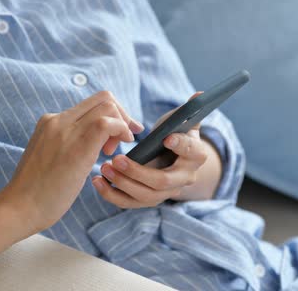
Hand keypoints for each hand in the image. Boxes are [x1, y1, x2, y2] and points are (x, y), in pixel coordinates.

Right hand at [0, 91, 143, 232]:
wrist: (19, 207)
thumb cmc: (36, 191)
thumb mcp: (50, 157)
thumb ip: (66, 144)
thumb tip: (89, 145)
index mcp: (50, 121)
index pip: (91, 104)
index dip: (111, 115)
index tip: (115, 138)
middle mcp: (58, 119)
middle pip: (103, 98)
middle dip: (122, 116)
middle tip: (122, 142)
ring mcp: (66, 130)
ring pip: (107, 107)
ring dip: (122, 125)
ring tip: (112, 152)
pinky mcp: (77, 146)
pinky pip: (107, 124)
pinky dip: (120, 132)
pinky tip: (113, 153)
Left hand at [92, 92, 222, 207]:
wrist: (171, 158)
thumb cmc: (174, 133)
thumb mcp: (180, 121)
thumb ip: (188, 110)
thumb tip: (200, 95)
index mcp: (196, 155)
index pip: (191, 151)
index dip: (180, 145)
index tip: (166, 138)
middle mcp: (184, 178)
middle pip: (163, 181)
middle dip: (138, 172)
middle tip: (117, 159)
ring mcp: (166, 193)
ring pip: (145, 196)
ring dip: (122, 183)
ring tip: (103, 168)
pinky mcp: (148, 200)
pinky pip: (129, 202)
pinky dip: (112, 194)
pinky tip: (97, 182)